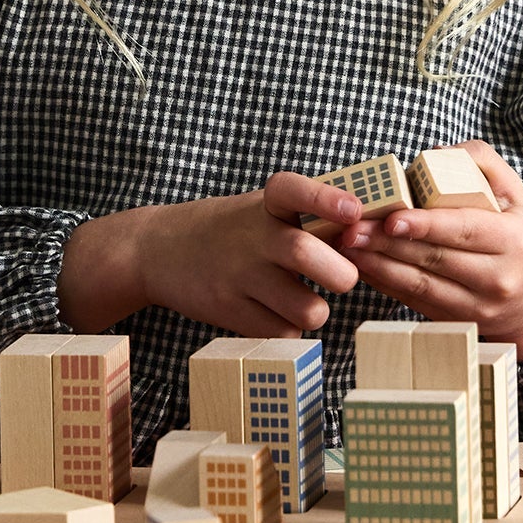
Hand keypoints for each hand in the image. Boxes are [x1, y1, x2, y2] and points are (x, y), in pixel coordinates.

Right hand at [57, 175, 364, 335]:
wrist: (157, 251)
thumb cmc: (232, 230)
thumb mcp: (262, 209)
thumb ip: (310, 219)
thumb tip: (365, 240)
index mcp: (265, 203)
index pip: (294, 190)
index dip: (326, 199)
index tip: (353, 211)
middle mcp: (250, 236)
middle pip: (306, 254)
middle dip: (340, 274)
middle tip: (342, 279)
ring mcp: (237, 276)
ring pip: (305, 308)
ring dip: (316, 310)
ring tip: (303, 301)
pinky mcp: (227, 310)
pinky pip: (282, 333)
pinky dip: (289, 330)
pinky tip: (273, 313)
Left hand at [335, 141, 522, 360]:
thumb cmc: (518, 238)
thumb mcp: (515, 195)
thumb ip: (481, 162)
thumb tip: (436, 151)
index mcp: (513, 241)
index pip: (463, 230)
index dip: (425, 225)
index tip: (391, 218)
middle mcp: (496, 277)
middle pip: (434, 258)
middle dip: (388, 243)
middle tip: (352, 228)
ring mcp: (475, 306)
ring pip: (419, 284)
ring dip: (378, 265)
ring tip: (347, 246)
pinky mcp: (455, 321)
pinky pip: (413, 300)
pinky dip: (384, 282)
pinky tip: (361, 264)